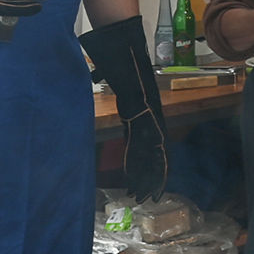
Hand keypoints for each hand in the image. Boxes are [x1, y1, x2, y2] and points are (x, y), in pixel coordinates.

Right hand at [79, 16, 168, 202]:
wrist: (127, 57)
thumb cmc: (121, 63)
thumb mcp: (117, 78)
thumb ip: (110, 79)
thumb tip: (100, 73)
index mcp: (146, 113)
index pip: (150, 143)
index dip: (152, 161)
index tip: (151, 177)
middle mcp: (151, 121)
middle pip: (153, 155)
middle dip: (152, 176)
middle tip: (151, 196)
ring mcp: (147, 122)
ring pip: (148, 157)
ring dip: (146, 178)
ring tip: (144, 196)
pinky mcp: (139, 122)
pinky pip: (139, 150)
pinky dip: (137, 167)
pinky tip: (137, 180)